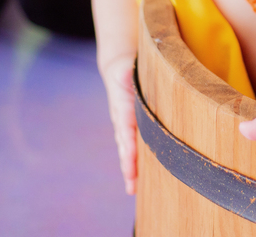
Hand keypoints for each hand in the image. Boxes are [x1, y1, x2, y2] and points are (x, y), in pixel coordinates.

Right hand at [101, 54, 138, 194]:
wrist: (118, 68)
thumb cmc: (125, 67)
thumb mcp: (126, 67)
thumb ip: (127, 71)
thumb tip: (126, 72)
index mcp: (122, 107)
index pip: (126, 129)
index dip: (129, 145)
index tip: (131, 160)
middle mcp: (121, 120)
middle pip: (125, 146)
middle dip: (128, 166)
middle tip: (132, 186)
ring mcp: (124, 125)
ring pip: (126, 150)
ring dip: (129, 169)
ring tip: (132, 189)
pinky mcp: (130, 128)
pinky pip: (131, 147)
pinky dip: (133, 162)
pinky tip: (137, 178)